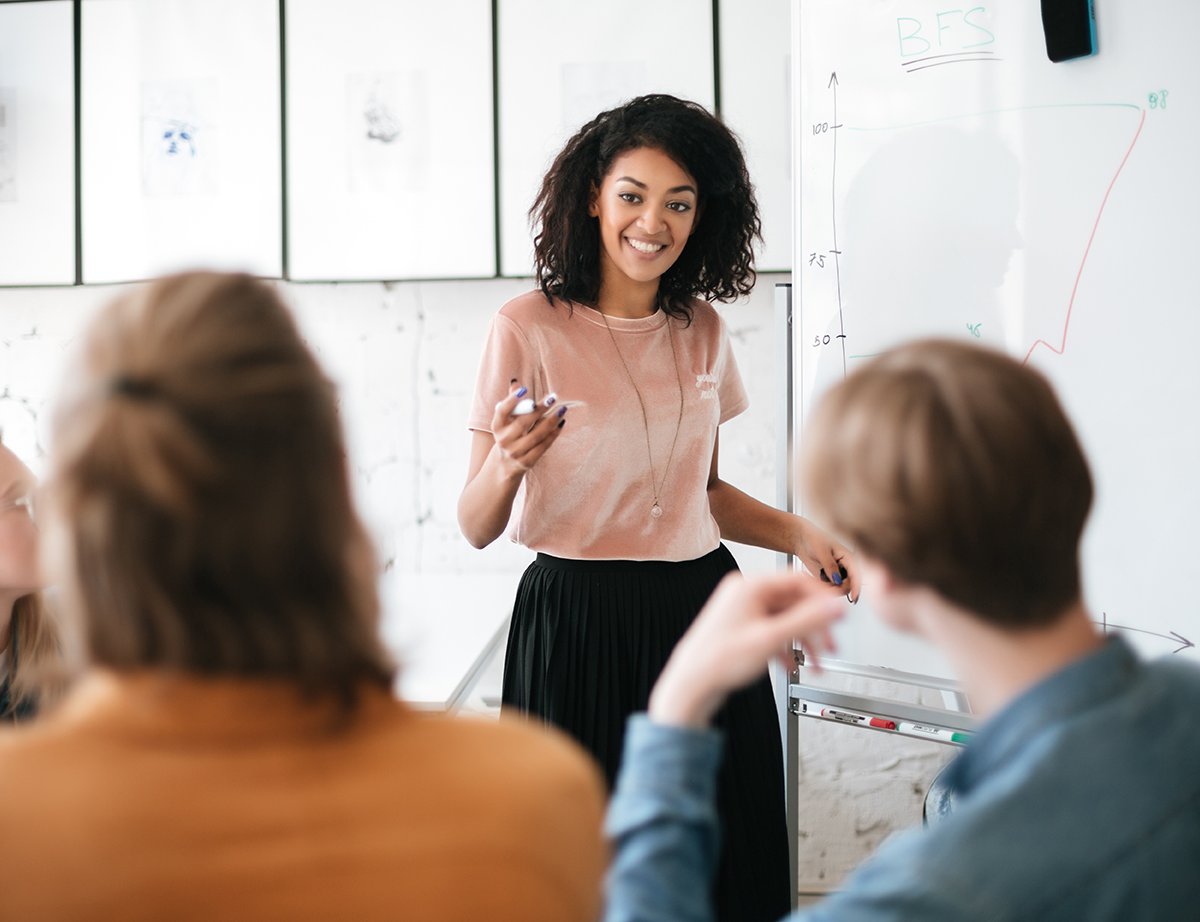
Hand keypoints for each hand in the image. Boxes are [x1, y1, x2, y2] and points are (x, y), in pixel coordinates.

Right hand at [489, 384, 567, 476]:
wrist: (506, 464)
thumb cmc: (510, 433)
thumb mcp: (507, 420)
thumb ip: (512, 403)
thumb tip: (515, 382)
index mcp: (497, 426)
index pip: (502, 411)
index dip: (511, 400)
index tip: (524, 389)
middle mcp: (503, 440)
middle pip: (523, 423)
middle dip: (539, 409)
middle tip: (553, 397)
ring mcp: (515, 453)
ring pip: (536, 436)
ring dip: (551, 422)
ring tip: (562, 410)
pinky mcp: (526, 462)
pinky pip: (543, 447)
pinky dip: (553, 435)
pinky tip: (561, 424)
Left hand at [648, 571, 845, 728]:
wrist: (691, 685)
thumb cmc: (718, 660)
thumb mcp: (771, 639)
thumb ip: (807, 621)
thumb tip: (835, 606)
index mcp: (749, 586)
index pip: (797, 580)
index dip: (823, 598)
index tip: (840, 613)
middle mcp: (744, 594)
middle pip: (793, 602)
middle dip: (814, 627)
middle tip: (831, 645)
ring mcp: (742, 611)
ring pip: (784, 619)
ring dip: (803, 640)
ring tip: (817, 662)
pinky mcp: (741, 628)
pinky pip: (772, 631)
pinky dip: (786, 647)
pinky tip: (792, 665)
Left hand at [793, 516, 859, 602]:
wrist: (802, 540)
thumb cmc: (814, 539)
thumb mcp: (822, 551)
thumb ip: (830, 566)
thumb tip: (838, 580)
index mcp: (848, 558)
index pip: (856, 574)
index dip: (857, 587)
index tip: (854, 597)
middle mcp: (845, 568)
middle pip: (849, 586)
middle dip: (837, 589)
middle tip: (822, 584)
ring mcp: (838, 575)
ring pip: (838, 590)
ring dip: (826, 589)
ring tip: (812, 577)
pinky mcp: (829, 580)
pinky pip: (828, 590)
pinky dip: (820, 588)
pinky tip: (810, 577)